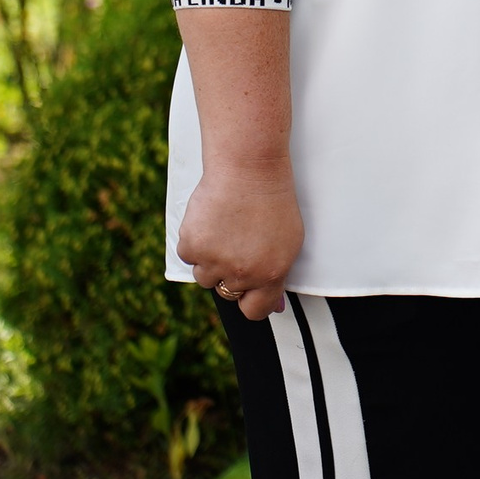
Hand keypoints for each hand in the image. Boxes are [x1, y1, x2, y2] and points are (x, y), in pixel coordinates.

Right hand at [178, 159, 302, 322]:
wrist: (248, 167)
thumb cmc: (272, 198)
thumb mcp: (290, 240)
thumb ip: (278, 274)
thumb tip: (275, 307)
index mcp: (271, 274)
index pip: (255, 311)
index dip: (251, 300)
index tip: (248, 290)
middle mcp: (243, 273)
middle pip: (228, 292)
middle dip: (232, 274)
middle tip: (238, 244)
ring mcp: (215, 262)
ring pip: (204, 276)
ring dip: (211, 259)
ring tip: (226, 228)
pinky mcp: (192, 246)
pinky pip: (188, 256)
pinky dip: (195, 241)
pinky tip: (212, 220)